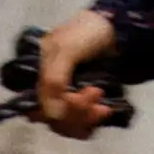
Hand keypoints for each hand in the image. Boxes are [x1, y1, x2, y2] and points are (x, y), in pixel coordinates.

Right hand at [32, 9, 124, 137]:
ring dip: (86, 119)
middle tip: (97, 92)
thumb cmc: (87, 33)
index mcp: (36, 75)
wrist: (117, 29)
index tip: (76, 98)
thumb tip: (51, 114)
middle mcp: (47, 90)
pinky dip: (91, 122)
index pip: (37, 108)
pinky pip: (80, 125)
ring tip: (104, 106)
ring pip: (67, 124)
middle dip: (76, 113)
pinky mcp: (82, 104)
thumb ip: (54, 80)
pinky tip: (104, 111)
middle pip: (53, 119)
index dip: (56, 111)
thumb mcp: (67, 51)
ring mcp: (65, 98)